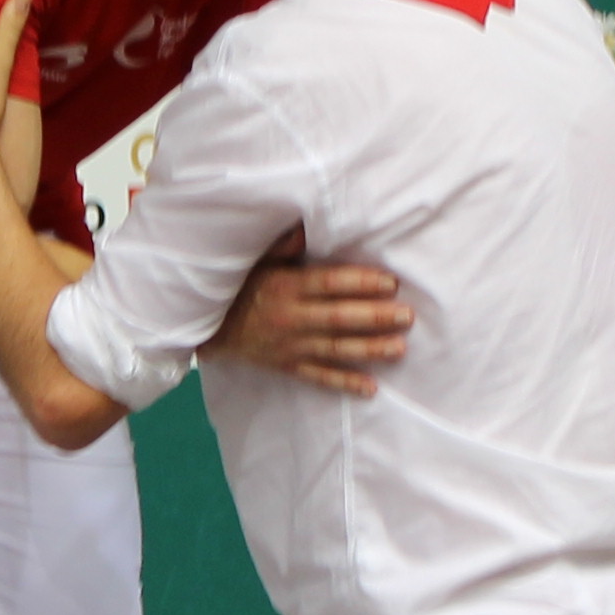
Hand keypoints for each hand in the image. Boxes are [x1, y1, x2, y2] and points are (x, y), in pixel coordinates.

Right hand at [217, 246, 413, 391]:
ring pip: (336, 349)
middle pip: (339, 318)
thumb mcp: (257, 260)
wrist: (208, 328)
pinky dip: (345, 383)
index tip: (390, 283)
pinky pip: (320, 377)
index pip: (330, 284)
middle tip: (406, 316)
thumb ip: (284, 245)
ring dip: (370, 349)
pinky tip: (370, 387)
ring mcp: (291, 346)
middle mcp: (291, 317)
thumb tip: (306, 227)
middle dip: (375, 317)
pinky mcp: (288, 366)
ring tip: (399, 348)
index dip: (361, 283)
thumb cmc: (238, 287)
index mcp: (286, 287)